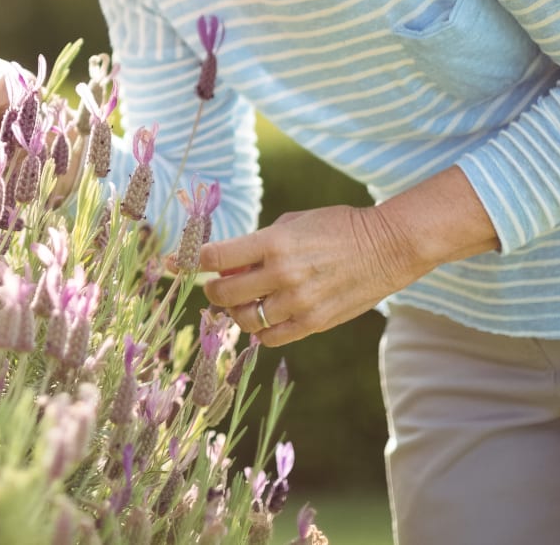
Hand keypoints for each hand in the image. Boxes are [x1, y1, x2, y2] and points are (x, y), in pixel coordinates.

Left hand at [198, 205, 423, 346]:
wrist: (387, 247)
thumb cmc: (337, 227)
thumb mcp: (293, 223)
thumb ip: (258, 244)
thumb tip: (227, 267)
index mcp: (274, 241)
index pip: (217, 256)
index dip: (190, 261)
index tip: (173, 263)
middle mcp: (282, 273)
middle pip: (223, 294)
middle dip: (211, 291)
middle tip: (213, 288)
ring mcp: (299, 301)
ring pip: (245, 319)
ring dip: (235, 313)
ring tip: (242, 304)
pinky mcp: (314, 322)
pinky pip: (271, 337)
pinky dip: (260, 330)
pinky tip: (265, 317)